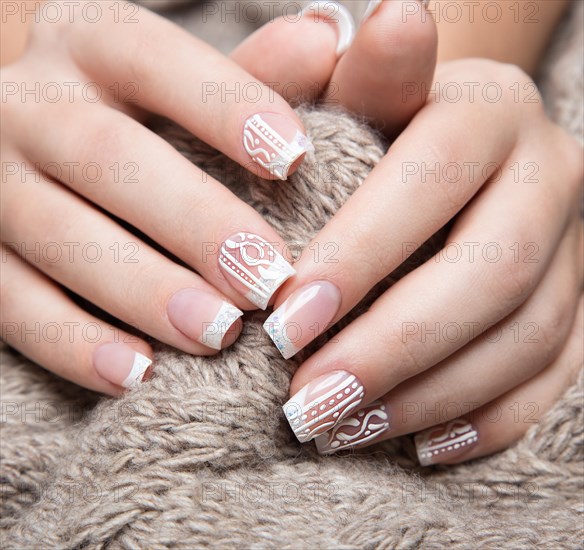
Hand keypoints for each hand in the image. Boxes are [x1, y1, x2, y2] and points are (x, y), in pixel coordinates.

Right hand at [1, 0, 328, 393]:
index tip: (296, 160)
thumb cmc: (143, 116)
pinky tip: (136, 374)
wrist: (38, 144)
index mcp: (90, 43)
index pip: (157, 58)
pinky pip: (14, 304)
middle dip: (194, 223)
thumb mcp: (187, 80)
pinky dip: (74, 343)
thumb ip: (253, 70)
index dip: (228, 107)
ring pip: (60, 237)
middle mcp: (30, 103)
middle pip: (109, 158)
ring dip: (144, 292)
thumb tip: (326, 37)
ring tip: (217, 334)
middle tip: (267, 282)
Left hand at [270, 55, 582, 463]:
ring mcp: (576, 245)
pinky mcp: (580, 305)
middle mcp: (548, 170)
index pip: (429, 179)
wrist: (430, 153)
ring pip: (523, 337)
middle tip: (304, 402)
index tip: (282, 323)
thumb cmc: (365, 127)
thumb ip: (352, 69)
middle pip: (490, 273)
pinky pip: (551, 377)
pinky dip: (488, 420)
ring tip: (341, 428)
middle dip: (391, 348)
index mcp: (487, 106)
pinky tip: (421, 446)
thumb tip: (393, 13)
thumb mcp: (344, 91)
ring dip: (428, 396)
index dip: (359, 256)